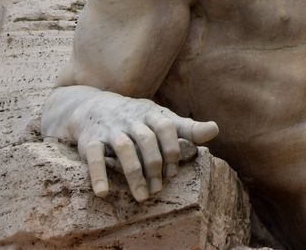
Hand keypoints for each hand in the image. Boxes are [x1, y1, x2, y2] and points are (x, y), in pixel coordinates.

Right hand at [43, 86, 217, 201]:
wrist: (94, 106)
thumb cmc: (137, 118)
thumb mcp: (161, 119)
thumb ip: (187, 128)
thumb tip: (215, 129)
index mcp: (151, 114)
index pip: (167, 127)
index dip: (172, 150)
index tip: (173, 173)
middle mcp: (131, 119)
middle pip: (147, 140)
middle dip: (155, 166)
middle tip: (158, 189)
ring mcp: (110, 129)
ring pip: (124, 148)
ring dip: (134, 174)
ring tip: (142, 197)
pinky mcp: (90, 141)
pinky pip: (94, 157)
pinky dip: (98, 175)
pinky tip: (104, 193)